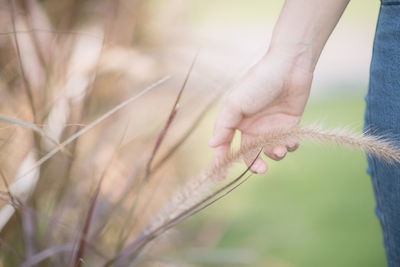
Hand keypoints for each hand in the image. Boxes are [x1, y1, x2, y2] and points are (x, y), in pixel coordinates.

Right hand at [209, 49, 312, 173]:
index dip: (222, 161)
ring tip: (279, 149)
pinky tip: (290, 140)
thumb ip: (223, 126)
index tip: (221, 176)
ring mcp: (271, 127)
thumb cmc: (258, 82)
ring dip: (274, 154)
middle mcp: (252, 127)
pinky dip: (289, 146)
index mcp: (236, 122)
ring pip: (269, 151)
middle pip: (249, 154)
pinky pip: (288, 144)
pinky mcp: (289, 125)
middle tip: (261, 169)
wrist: (288, 67)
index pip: (226, 146)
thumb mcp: (235, 103)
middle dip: (254, 164)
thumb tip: (212, 146)